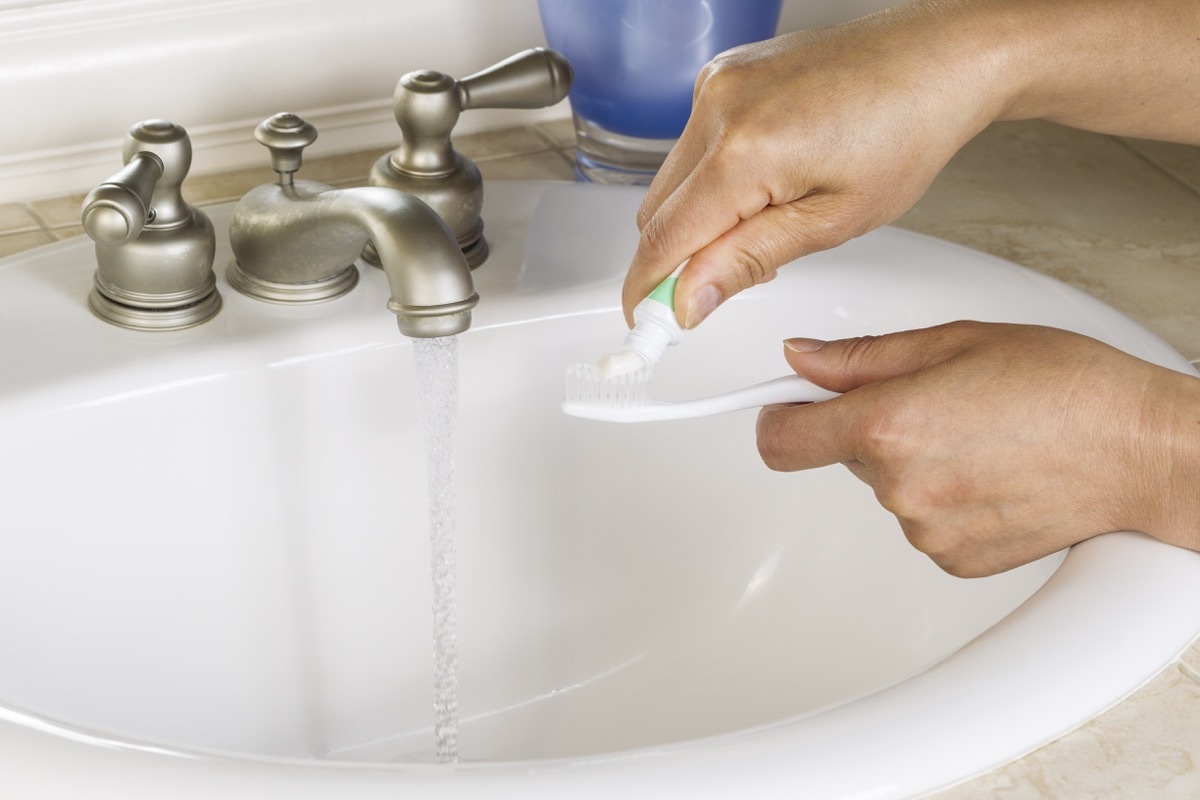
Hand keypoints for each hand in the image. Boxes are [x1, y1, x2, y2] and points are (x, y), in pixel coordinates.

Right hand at [622, 8, 1006, 326]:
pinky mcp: (722, 74)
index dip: (648, 294)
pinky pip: (691, 147)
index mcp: (745, 148)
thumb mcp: (833, 221)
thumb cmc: (906, 130)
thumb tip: (689, 298)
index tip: (646, 328)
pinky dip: (710, 180)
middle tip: (716, 291)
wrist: (935, 59)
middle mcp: (718, 106)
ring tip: (763, 226)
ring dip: (695, 220)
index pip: (663, 240)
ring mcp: (716, 84)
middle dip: (675, 261)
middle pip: (655, 213)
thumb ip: (747, 260)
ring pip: (670, 181)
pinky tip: (760, 186)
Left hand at [756, 321, 1199, 576]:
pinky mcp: (956, 560)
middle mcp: (899, 487)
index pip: (782, 439)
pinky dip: (945, 498)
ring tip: (982, 436)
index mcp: (889, 425)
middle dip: (873, 426)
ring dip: (914, 463)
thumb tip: (801, 359)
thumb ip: (863, 357)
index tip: (781, 406)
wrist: (1143, 450)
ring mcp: (927, 530)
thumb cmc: (1066, 386)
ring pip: (888, 488)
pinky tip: (994, 473)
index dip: (774, 418)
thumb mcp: (956, 341)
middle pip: (844, 454)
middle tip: (939, 401)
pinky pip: (923, 522)